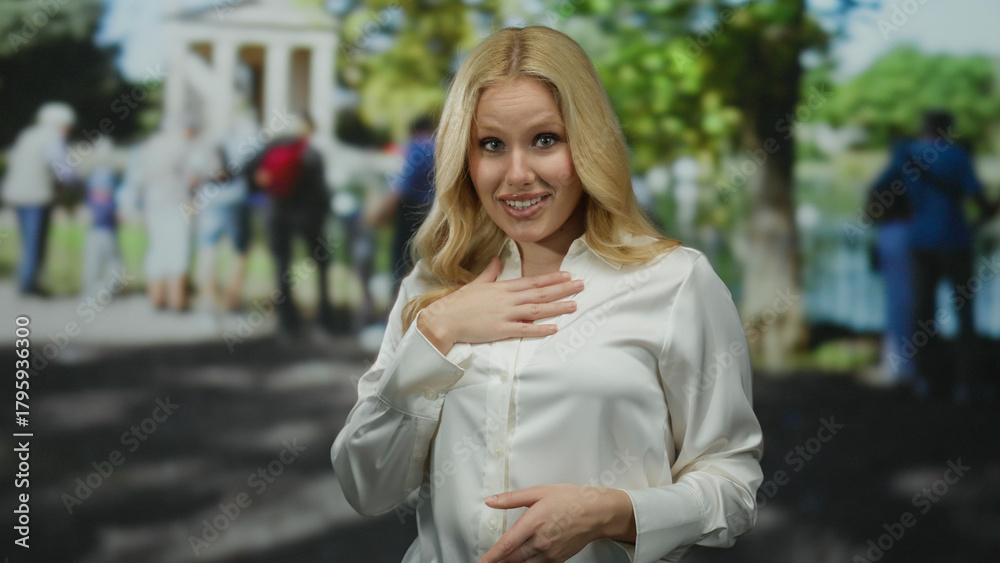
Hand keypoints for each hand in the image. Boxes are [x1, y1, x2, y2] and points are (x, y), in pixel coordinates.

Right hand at [417, 256, 582, 354]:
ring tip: (574, 305)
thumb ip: (490, 271)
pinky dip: (540, 329)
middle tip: (581, 285)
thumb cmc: (459, 302)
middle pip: (540, 292)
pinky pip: (524, 329)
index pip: (532, 280)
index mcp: (503, 287)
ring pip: (537, 309)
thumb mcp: (476, 283)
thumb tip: (497, 259)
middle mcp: (508, 299)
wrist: (445, 319)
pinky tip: (554, 328)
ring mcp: (505, 314)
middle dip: (562, 289)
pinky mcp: (501, 330)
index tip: (568, 275)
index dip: (552, 278)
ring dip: (557, 307)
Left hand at [477, 485, 635, 562]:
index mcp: (533, 523)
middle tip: (488, 561)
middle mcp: (540, 542)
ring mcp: (549, 553)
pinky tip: (522, 561)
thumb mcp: (538, 492)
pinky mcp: (557, 559)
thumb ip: (511, 498)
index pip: (506, 545)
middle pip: (511, 559)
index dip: (490, 557)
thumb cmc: (571, 500)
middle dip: (498, 562)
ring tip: (502, 561)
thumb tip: (491, 500)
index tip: (481, 562)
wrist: (597, 513)